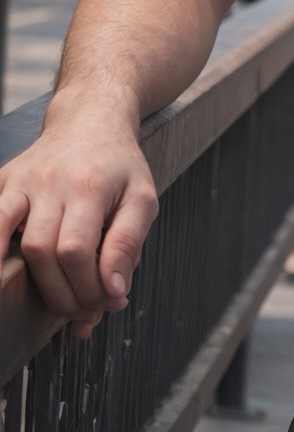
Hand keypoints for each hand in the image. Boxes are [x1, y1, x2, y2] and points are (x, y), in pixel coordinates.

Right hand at [0, 115, 157, 339]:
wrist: (90, 121)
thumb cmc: (119, 166)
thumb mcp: (142, 199)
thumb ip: (128, 244)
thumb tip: (114, 291)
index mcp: (89, 185)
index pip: (77, 250)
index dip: (88, 287)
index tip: (108, 303)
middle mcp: (49, 181)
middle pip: (43, 252)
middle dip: (64, 293)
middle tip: (85, 309)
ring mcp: (20, 181)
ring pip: (7, 238)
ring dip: (31, 281)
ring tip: (57, 301)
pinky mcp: (3, 181)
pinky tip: (5, 274)